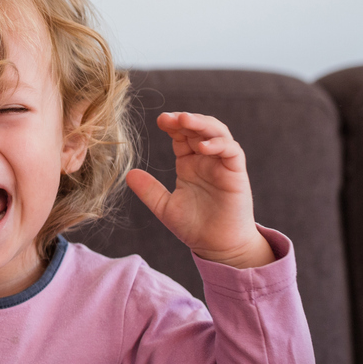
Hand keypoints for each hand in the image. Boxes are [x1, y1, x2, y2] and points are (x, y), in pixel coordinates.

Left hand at [125, 111, 273, 267]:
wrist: (217, 246)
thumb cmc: (194, 226)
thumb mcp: (164, 207)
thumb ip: (148, 190)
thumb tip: (128, 174)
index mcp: (189, 163)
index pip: (181, 136)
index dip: (172, 125)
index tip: (159, 121)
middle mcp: (206, 160)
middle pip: (199, 128)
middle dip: (185, 119)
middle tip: (168, 117)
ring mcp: (222, 165)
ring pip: (218, 133)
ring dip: (202, 124)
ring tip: (185, 120)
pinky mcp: (236, 174)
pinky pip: (231, 152)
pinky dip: (219, 145)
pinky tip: (202, 147)